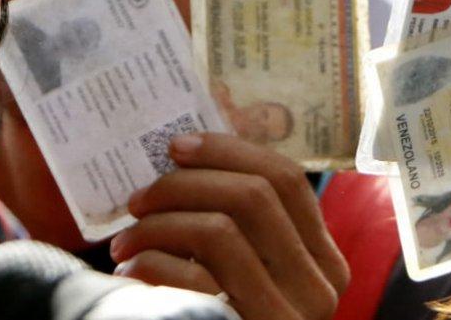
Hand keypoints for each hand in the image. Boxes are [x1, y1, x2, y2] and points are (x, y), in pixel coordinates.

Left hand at [109, 133, 348, 319]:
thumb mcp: (257, 274)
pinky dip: (151, 263)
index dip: (230, 151)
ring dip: (159, 225)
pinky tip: (131, 269)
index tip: (178, 146)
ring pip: (220, 230)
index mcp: (325, 260)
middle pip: (254, 196)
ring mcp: (285, 315)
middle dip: (185, 184)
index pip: (287, 179)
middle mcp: (318, 285)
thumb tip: (194, 154)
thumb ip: (247, 229)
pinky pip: (192, 280)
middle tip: (139, 197)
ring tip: (126, 239)